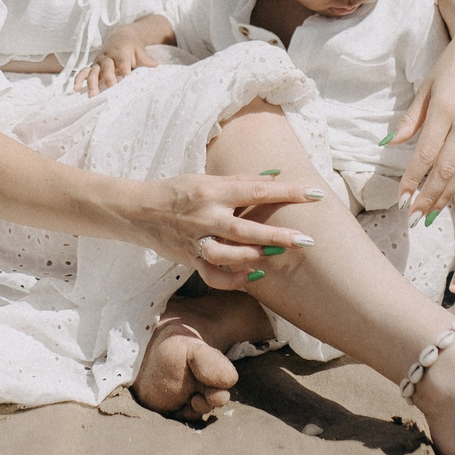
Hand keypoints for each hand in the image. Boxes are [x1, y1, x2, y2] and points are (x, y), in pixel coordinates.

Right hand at [74, 29, 159, 94]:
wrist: (120, 36)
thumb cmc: (132, 47)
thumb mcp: (141, 52)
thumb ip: (148, 60)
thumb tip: (159, 65)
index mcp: (120, 52)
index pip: (122, 61)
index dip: (124, 68)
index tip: (126, 77)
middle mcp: (108, 57)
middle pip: (107, 67)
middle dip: (108, 78)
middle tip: (111, 89)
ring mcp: (98, 61)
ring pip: (93, 71)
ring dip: (92, 82)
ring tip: (92, 95)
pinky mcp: (92, 66)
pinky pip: (83, 72)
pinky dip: (79, 79)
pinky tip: (76, 88)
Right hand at [125, 173, 325, 286]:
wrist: (139, 210)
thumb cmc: (179, 190)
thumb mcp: (208, 178)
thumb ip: (243, 180)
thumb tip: (277, 175)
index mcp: (213, 190)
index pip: (257, 189)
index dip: (287, 192)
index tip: (315, 194)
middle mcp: (206, 215)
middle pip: (246, 229)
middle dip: (278, 236)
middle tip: (306, 240)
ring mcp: (197, 240)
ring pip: (228, 255)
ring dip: (254, 257)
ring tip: (276, 256)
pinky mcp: (190, 258)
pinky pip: (213, 275)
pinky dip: (233, 278)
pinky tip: (251, 276)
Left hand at [394, 20, 454, 217]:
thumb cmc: (449, 64)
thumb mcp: (426, 87)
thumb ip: (411, 119)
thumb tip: (390, 144)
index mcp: (446, 109)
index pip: (426, 154)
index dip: (413, 179)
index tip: (401, 198)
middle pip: (447, 170)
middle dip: (429, 197)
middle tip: (413, 216)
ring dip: (447, 197)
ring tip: (431, 213)